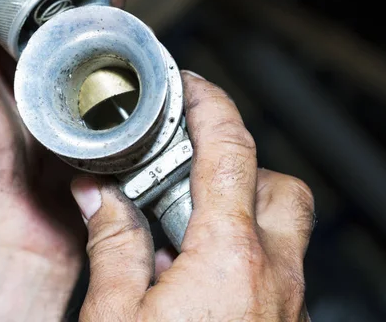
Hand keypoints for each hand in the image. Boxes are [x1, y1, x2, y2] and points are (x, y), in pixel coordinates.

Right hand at [70, 72, 313, 320]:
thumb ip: (111, 247)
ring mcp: (289, 307)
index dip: (210, 105)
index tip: (190, 86)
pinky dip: (242, 260)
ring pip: (284, 232)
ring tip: (184, 236)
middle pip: (277, 187)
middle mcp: (274, 279)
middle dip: (236, 168)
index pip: (230, 151)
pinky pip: (276, 275)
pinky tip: (196, 281)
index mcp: (229, 260)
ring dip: (241, 216)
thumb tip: (97, 194)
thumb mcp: (116, 316)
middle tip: (188, 176)